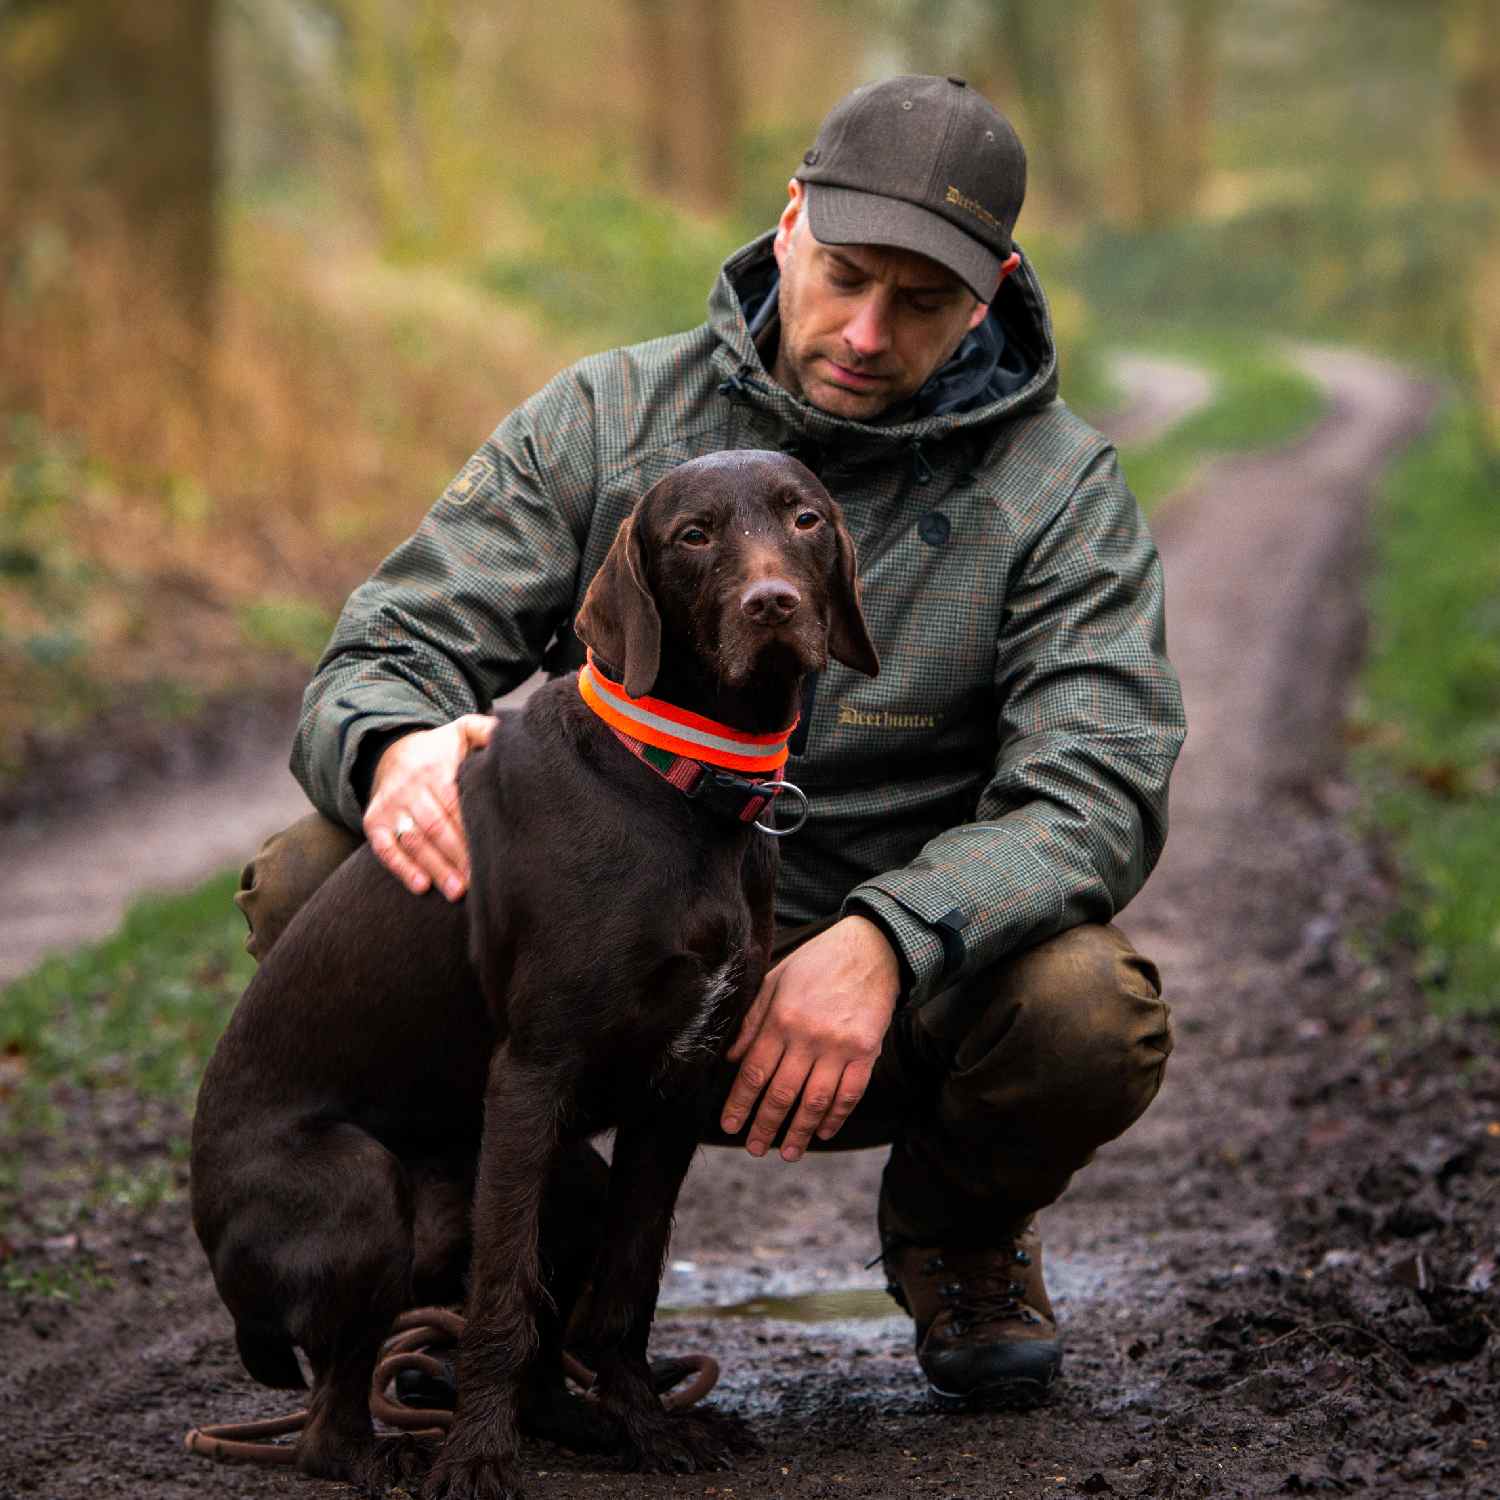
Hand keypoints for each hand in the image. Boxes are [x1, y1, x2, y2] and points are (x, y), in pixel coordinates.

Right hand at [363, 715, 495, 898]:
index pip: (455, 804)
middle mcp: (410, 788)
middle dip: (457, 855)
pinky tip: (421, 885)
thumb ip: (485, 731)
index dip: (470, 829)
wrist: (392, 751)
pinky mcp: (374, 822)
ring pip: (414, 841)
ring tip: (456, 890)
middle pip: (436, 826)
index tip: (491, 851)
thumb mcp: (461, 732)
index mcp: (435, 769)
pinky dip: (401, 868)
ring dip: (435, 867)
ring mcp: (390, 806)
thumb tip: (507, 734)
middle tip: (478, 880)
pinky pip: (384, 848)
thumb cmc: (440, 750)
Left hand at [720, 914, 899, 1161]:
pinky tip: (823, 1131)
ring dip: (799, 1132)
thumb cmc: (817, 963)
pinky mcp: (866, 1052)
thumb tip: (730, 1058)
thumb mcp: (775, 981)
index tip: (729, 1125)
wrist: (869, 949)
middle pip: (781, 1094)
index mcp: (781, 1019)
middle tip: (754, 1149)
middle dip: (765, 1126)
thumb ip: (752, 1020)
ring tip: (787, 1153)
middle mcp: (808, 1037)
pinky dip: (835, 1117)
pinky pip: (849, 1094)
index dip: (739, 1103)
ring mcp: (840, 1047)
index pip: (754, 1072)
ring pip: (815, 1102)